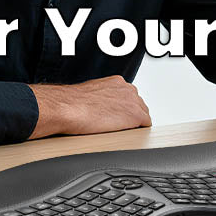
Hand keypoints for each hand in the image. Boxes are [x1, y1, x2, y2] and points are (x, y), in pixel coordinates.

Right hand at [28, 76, 151, 138]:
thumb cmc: (73, 102)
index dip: (124, 107)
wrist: (69, 107)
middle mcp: (127, 89)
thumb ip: (102, 96)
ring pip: (143, 114)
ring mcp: (132, 102)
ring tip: (121, 129)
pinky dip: (139, 130)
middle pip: (139, 104)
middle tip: (119, 123)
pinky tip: (128, 133)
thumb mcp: (91, 93)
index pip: (130, 96)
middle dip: (131, 114)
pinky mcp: (135, 115)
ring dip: (135, 122)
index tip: (118, 114)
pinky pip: (146, 124)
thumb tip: (101, 104)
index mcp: (116, 82)